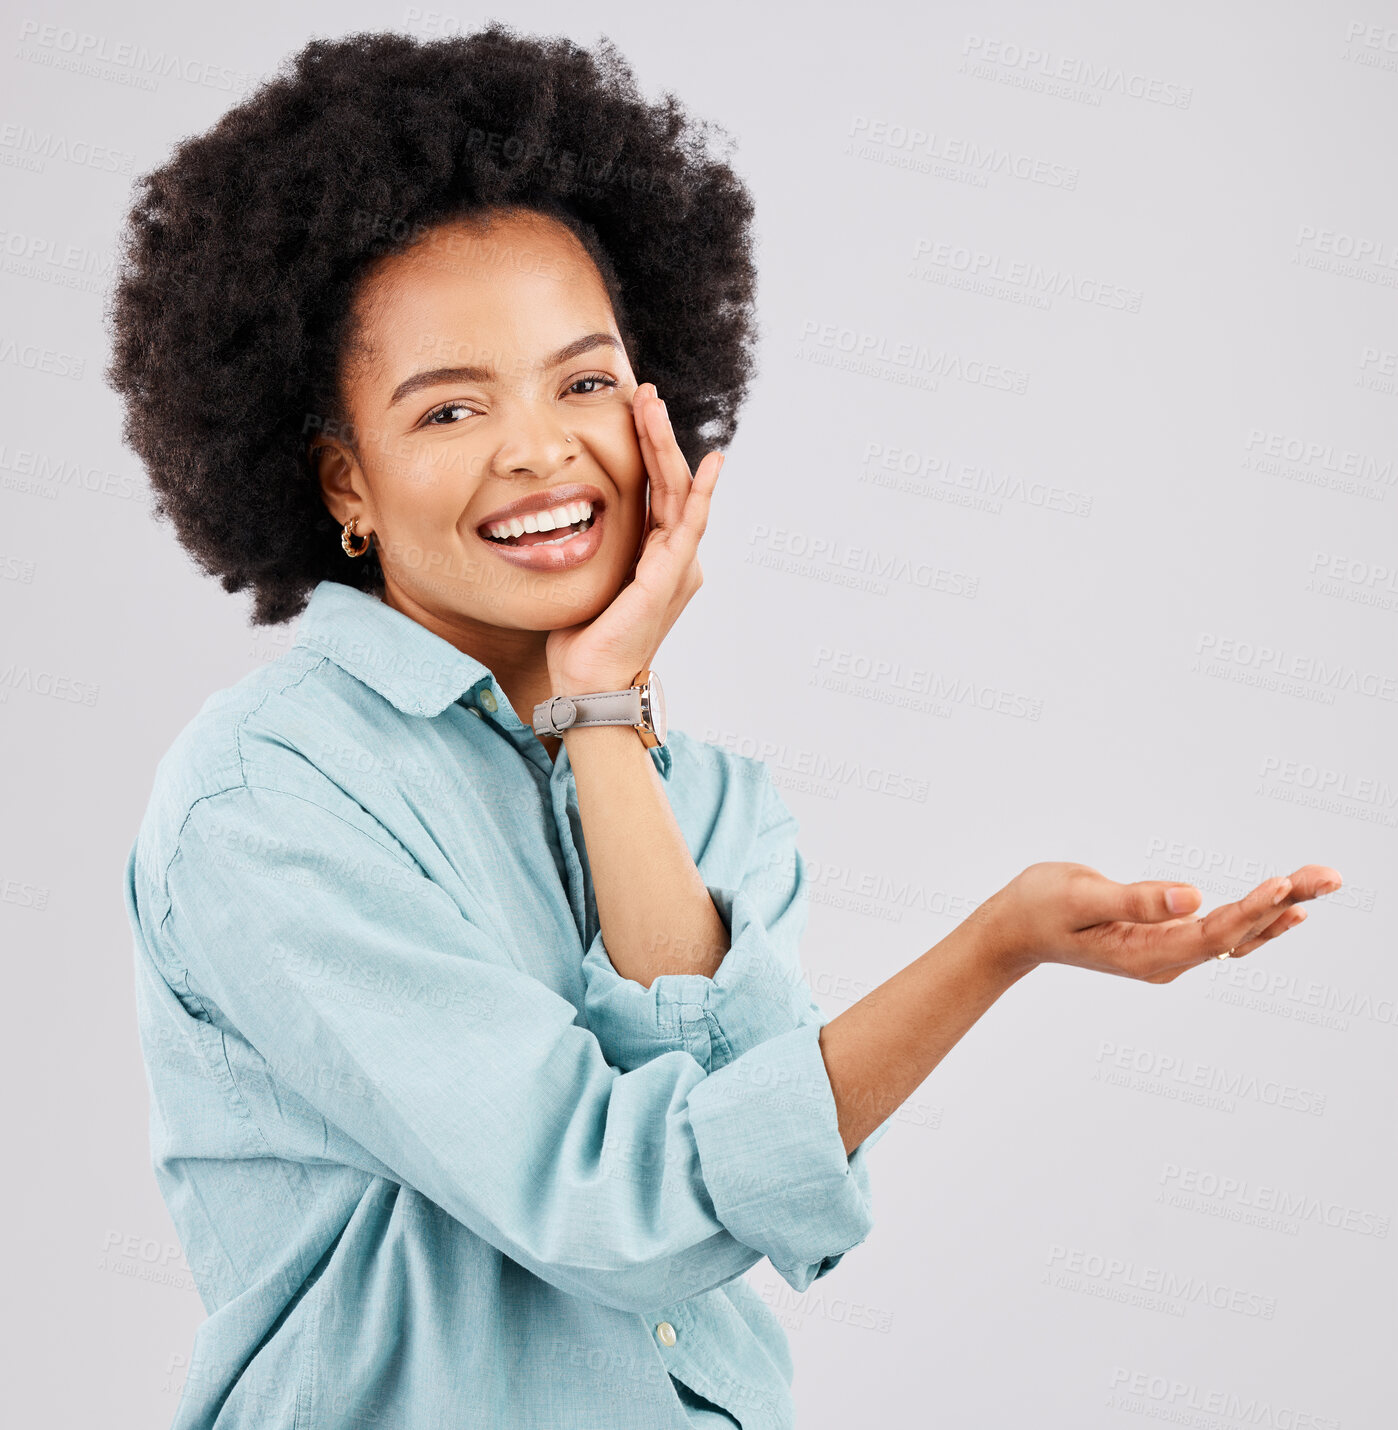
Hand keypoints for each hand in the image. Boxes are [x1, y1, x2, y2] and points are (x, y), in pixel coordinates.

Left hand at [545, 382, 721, 691]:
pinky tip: (708, 465)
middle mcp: (673, 557)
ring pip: (679, 492)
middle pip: (671, 482)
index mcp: (654, 555)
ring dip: (668, 447)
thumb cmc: (582, 638)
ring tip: (656, 407)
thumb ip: (594, 548)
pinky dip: (701, 494)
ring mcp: (676, 567)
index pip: (655, 489)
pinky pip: (689, 525)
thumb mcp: (587, 578)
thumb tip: (563, 523)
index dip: (646, 447)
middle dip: (657, 434)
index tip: (633, 409)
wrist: (588, 680)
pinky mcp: (670, 578)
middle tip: (646, 392)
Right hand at [972, 861, 1343, 982]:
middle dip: (1284, 902)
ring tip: (1325, 881)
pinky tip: (1289, 910)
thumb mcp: (1079, 897)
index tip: (1283, 884)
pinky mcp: (1165, 940)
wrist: (1014, 929)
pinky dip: (1258, 918)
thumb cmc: (1039, 907)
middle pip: (1237, 933)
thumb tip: (1190, 896)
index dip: (1251, 910)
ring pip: (1236, 931)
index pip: (1212, 934)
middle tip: (1331, 876)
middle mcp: (1166, 960)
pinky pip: (1223, 932)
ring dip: (1280, 907)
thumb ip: (1135, 899)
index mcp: (1146, 954)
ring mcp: (1168, 953)